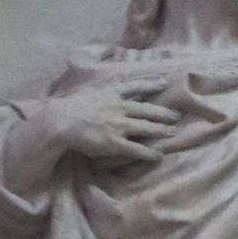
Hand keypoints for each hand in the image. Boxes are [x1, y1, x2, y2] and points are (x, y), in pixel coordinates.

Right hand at [45, 81, 179, 165]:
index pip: (135, 86)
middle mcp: (119, 107)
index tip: (163, 83)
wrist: (62, 120)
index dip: (151, 84)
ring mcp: (119, 125)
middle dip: (163, 112)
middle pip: (147, 109)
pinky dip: (150, 152)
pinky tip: (159, 156)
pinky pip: (137, 149)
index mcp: (110, 93)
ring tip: (172, 133)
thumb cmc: (67, 107)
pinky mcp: (116, 142)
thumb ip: (98, 93)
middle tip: (175, 115)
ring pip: (146, 127)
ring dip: (161, 130)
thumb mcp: (86, 92)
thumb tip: (99, 95)